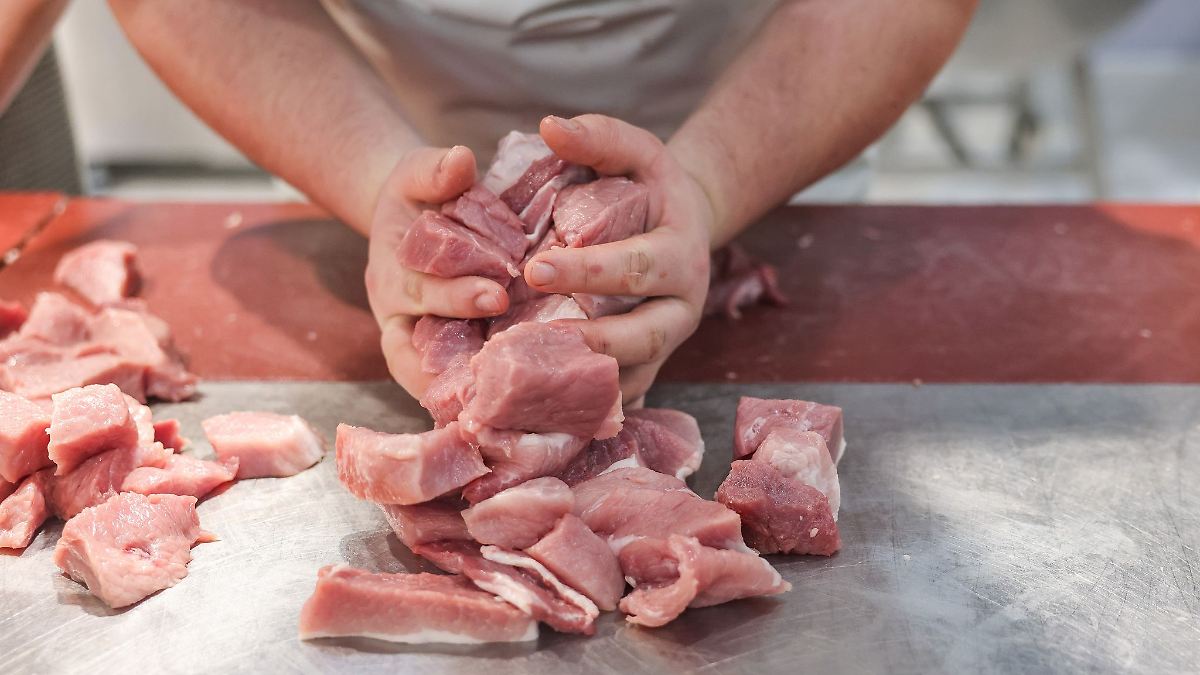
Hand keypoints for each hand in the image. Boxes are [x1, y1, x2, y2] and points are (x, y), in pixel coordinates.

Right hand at [365, 146, 510, 397]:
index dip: (453, 297)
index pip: (420, 292)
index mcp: (394, 275)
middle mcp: (403, 318)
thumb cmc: (419, 197)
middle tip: (528, 348)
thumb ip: (435, 169)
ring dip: (473, 387)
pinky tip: (520, 410)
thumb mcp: (418, 174)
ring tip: (517, 399)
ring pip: (438, 375)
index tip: (495, 292)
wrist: (412, 220)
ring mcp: (423, 342)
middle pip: (431, 340)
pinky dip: (479, 397)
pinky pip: (455, 384)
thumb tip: (461, 161)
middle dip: (479, 347)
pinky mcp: (446, 356)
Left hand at [529, 114, 714, 401]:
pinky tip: (534, 412)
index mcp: (680, 256)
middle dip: (586, 339)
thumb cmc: (650, 187)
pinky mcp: (647, 372)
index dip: (588, 271)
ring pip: (631, 378)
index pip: (635, 268)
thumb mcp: (635, 151)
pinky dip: (580, 407)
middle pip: (641, 336)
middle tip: (526, 338)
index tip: (535, 268)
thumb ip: (597, 137)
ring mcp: (666, 348)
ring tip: (524, 384)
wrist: (684, 227)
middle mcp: (681, 310)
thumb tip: (550, 127)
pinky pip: (618, 399)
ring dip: (580, 384)